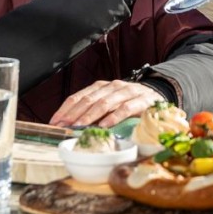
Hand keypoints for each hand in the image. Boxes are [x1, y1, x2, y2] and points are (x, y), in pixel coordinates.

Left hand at [50, 79, 165, 127]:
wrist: (157, 96)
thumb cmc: (129, 103)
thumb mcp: (109, 104)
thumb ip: (93, 112)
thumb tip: (69, 127)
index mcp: (101, 87)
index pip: (79, 96)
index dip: (65, 109)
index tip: (55, 122)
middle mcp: (112, 86)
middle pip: (89, 99)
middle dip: (74, 114)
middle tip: (63, 127)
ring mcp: (128, 91)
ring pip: (105, 102)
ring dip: (90, 115)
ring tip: (80, 127)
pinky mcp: (142, 100)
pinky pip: (126, 108)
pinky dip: (114, 117)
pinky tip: (105, 125)